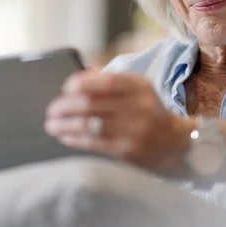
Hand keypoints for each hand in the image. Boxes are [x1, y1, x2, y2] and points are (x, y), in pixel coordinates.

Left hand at [44, 69, 191, 172]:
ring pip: (89, 125)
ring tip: (51, 125)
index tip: (65, 88)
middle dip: (65, 107)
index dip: (81, 83)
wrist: (174, 143)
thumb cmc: (147, 111)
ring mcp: (133, 130)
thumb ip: (110, 80)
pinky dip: (75, 139)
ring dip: (65, 125)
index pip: (105, 81)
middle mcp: (138, 107)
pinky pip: (94, 143)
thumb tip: (81, 75)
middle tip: (51, 110)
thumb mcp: (137, 90)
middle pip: (92, 104)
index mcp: (139, 86)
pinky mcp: (127, 150)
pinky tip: (64, 136)